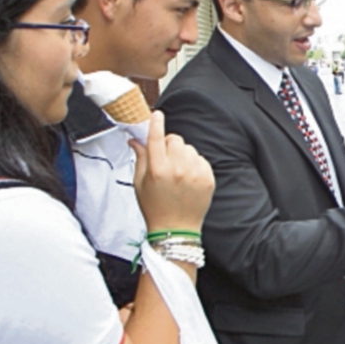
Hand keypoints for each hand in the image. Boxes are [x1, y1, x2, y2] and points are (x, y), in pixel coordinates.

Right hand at [130, 111, 213, 232]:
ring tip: (177, 172)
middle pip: (175, 139)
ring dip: (182, 155)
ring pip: (189, 148)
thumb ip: (140, 158)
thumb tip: (136, 140)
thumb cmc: (155, 208)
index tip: (157, 114)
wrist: (176, 229)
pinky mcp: (208, 178)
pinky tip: (188, 178)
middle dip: (169, 144)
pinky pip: (201, 159)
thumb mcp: (139, 184)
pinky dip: (194, 164)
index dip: (156, 124)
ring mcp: (195, 173)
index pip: (156, 138)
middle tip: (165, 159)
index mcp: (157, 169)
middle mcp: (177, 169)